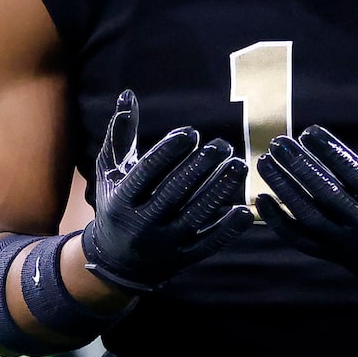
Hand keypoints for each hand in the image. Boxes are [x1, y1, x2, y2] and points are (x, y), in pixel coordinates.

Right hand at [78, 90, 252, 293]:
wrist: (117, 263)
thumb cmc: (116, 204)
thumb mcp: (110, 172)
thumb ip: (121, 134)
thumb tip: (128, 93)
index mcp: (121, 200)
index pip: (146, 173)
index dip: (168, 152)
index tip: (190, 133)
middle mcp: (140, 225)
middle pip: (174, 192)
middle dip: (199, 167)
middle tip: (222, 145)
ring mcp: (163, 244)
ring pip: (195, 215)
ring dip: (219, 189)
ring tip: (239, 165)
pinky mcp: (183, 258)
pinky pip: (209, 244)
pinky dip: (228, 229)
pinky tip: (247, 210)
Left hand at [253, 90, 357, 287]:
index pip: (354, 174)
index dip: (330, 152)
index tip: (308, 131)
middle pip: (327, 194)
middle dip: (300, 167)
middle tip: (278, 142)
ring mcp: (344, 242)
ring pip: (308, 216)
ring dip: (283, 188)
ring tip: (264, 162)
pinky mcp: (327, 253)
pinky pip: (297, 238)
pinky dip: (277, 219)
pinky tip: (260, 196)